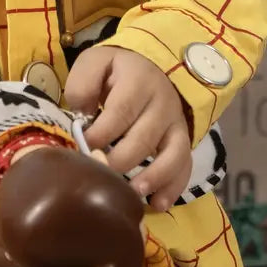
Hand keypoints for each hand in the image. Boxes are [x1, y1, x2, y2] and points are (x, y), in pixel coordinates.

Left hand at [64, 46, 190, 211]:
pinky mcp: (183, 140)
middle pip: (144, 137)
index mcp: (138, 80)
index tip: (86, 145)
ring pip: (172, 154)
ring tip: (133, 194)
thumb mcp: (95, 62)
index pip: (121, 111)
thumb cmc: (115, 70)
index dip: (103, 132)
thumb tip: (81, 114)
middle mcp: (162, 102)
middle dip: (121, 160)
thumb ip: (83, 83)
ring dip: (153, 177)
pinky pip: (185, 165)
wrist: (150, 65)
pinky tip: (157, 204)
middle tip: (101, 174)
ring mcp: (176, 123)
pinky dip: (174, 187)